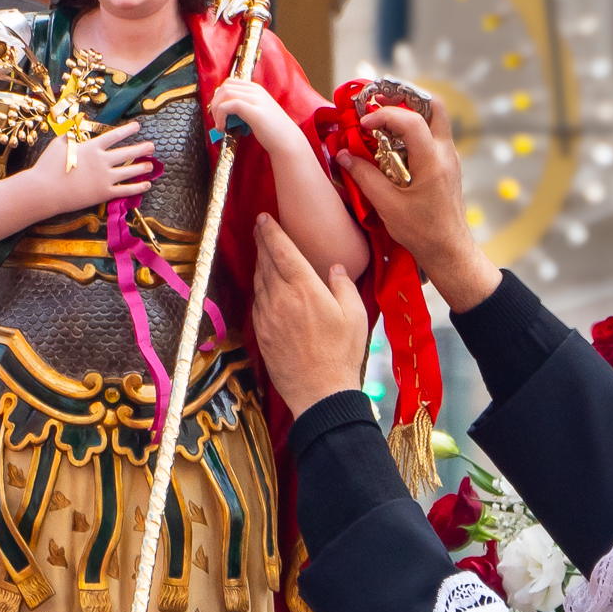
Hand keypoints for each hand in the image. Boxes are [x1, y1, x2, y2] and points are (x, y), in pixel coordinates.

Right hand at [27, 120, 155, 216]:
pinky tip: (147, 185)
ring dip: (142, 167)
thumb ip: (69, 136)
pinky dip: (138, 188)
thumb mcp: (58, 144)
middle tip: (152, 146)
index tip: (137, 126)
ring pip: (130, 171)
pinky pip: (126, 190)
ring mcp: (105, 178)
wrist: (45, 190)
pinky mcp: (104, 193)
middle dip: (141, 149)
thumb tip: (73, 131)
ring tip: (152, 165)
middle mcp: (102, 161)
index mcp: (92, 147)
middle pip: (127, 153)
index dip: (127, 130)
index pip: (114, 135)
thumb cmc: (48, 166)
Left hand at [210, 78, 302, 156]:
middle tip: (216, 119)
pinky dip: (220, 116)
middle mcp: (256, 91)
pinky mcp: (254, 111)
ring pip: (225, 93)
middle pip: (225, 86)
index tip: (217, 111)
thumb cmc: (272, 132)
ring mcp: (256, 99)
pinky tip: (222, 128)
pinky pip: (228, 106)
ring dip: (216, 109)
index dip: (219, 96)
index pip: (230, 82)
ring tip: (219, 125)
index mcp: (257, 89)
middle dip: (215, 102)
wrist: (288, 142)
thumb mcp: (257, 114)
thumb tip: (223, 110)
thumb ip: (244, 108)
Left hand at [252, 214, 369, 414]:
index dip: (272, 231)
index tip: (265, 218)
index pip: (282, 250)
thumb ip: (343, 285)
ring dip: (259, 263)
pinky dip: (259, 287)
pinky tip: (264, 285)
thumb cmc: (342, 355)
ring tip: (263, 252)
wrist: (320, 392)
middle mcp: (281, 299)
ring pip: (259, 281)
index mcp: (305, 289)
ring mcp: (268, 317)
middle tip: (260, 227)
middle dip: (262, 241)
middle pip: (266, 262)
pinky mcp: (261, 333)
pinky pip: (257, 302)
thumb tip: (334, 268)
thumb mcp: (355, 315)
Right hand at [336, 100, 499, 313]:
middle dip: (405, 97)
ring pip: (434, 118)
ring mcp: (449, 158)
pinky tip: (392, 144)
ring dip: (409, 113)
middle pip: (433, 105)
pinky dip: (412, 131)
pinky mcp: (446, 166)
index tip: (363, 124)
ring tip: (382, 121)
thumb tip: (343, 156)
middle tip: (379, 103)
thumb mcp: (388, 206)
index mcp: (433, 162)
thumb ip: (365, 178)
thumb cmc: (423, 233)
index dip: (385, 116)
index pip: (411, 121)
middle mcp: (446, 153)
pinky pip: (431, 136)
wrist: (450, 251)